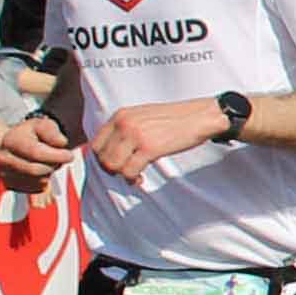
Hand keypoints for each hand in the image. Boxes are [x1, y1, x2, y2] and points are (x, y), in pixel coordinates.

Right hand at [0, 111, 77, 183]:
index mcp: (10, 141)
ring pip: (38, 182)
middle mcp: (4, 160)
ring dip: (50, 172)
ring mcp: (5, 175)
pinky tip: (41, 169)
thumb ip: (51, 131)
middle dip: (54, 164)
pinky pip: (37, 188)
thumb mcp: (39, 125)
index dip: (55, 155)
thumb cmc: (26, 133)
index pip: (35, 153)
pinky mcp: (11, 186)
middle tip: (61, 156)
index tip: (69, 155)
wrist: (7, 144)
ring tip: (48, 161)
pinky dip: (44, 180)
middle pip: (37, 170)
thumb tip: (61, 143)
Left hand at [86, 95, 224, 184]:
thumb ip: (126, 129)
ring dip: (122, 175)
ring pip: (112, 165)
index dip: (102, 159)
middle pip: (101, 157)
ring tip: (134, 176)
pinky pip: (129, 171)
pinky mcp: (149, 148)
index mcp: (121, 115)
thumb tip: (112, 151)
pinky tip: (141, 177)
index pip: (96, 143)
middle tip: (125, 172)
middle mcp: (124, 123)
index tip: (113, 165)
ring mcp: (136, 135)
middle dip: (111, 170)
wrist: (199, 116)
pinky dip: (133, 179)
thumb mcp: (143, 117)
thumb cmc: (175, 119)